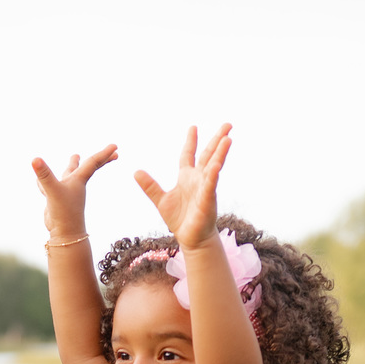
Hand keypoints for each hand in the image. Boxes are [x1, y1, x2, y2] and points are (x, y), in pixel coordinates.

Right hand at [32, 143, 117, 239]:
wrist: (63, 235)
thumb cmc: (63, 214)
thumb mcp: (53, 191)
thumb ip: (44, 175)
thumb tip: (35, 160)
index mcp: (78, 180)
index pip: (93, 162)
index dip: (104, 153)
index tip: (116, 146)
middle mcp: (74, 184)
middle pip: (87, 166)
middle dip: (98, 158)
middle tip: (112, 151)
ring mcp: (65, 192)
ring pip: (68, 174)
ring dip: (72, 165)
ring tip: (75, 157)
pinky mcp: (56, 200)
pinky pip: (50, 186)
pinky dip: (45, 181)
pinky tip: (39, 180)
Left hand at [135, 124, 231, 249]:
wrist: (190, 238)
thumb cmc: (179, 220)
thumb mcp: (160, 200)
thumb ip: (150, 186)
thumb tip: (136, 172)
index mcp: (186, 177)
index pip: (189, 155)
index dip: (191, 141)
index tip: (193, 127)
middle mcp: (198, 179)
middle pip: (208, 154)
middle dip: (217, 139)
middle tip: (227, 124)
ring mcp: (205, 188)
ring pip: (214, 166)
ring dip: (221, 152)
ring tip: (228, 138)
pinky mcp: (207, 199)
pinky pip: (210, 184)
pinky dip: (213, 174)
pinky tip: (217, 164)